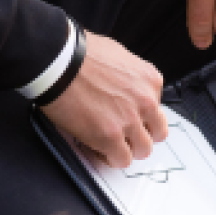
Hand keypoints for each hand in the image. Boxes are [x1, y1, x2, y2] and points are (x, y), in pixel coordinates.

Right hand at [40, 32, 168, 168]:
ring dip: (127, 148)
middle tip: (123, 134)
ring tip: (110, 143)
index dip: (141, 116)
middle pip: (157, 132)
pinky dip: (111, 158)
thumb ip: (129, 75)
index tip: (128, 117)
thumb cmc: (79, 54)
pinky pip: (122, 160)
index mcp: (150, 80)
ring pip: (143, 149)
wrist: (58, 62)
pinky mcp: (110, 137)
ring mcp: (130, 120)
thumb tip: (124, 84)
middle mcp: (146, 101)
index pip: (157, 109)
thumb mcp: (118, 55)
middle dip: (141, 135)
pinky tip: (99, 149)